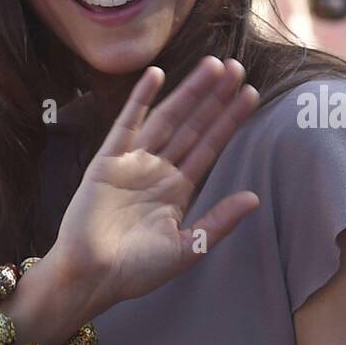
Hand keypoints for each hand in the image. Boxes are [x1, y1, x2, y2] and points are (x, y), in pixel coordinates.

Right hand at [49, 56, 260, 319]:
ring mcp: (133, 162)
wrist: (91, 278)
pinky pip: (126, 123)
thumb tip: (254, 198)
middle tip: (238, 67)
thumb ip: (218, 222)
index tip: (251, 94)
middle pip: (193, 125)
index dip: (229, 120)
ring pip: (167, 118)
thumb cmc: (135, 271)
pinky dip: (140, 98)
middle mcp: (157, 170)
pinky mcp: (107, 161)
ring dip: (189, 92)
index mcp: (177, 190)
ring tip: (213, 66)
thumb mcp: (186, 248)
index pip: (209, 146)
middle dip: (215, 97)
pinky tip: (157, 74)